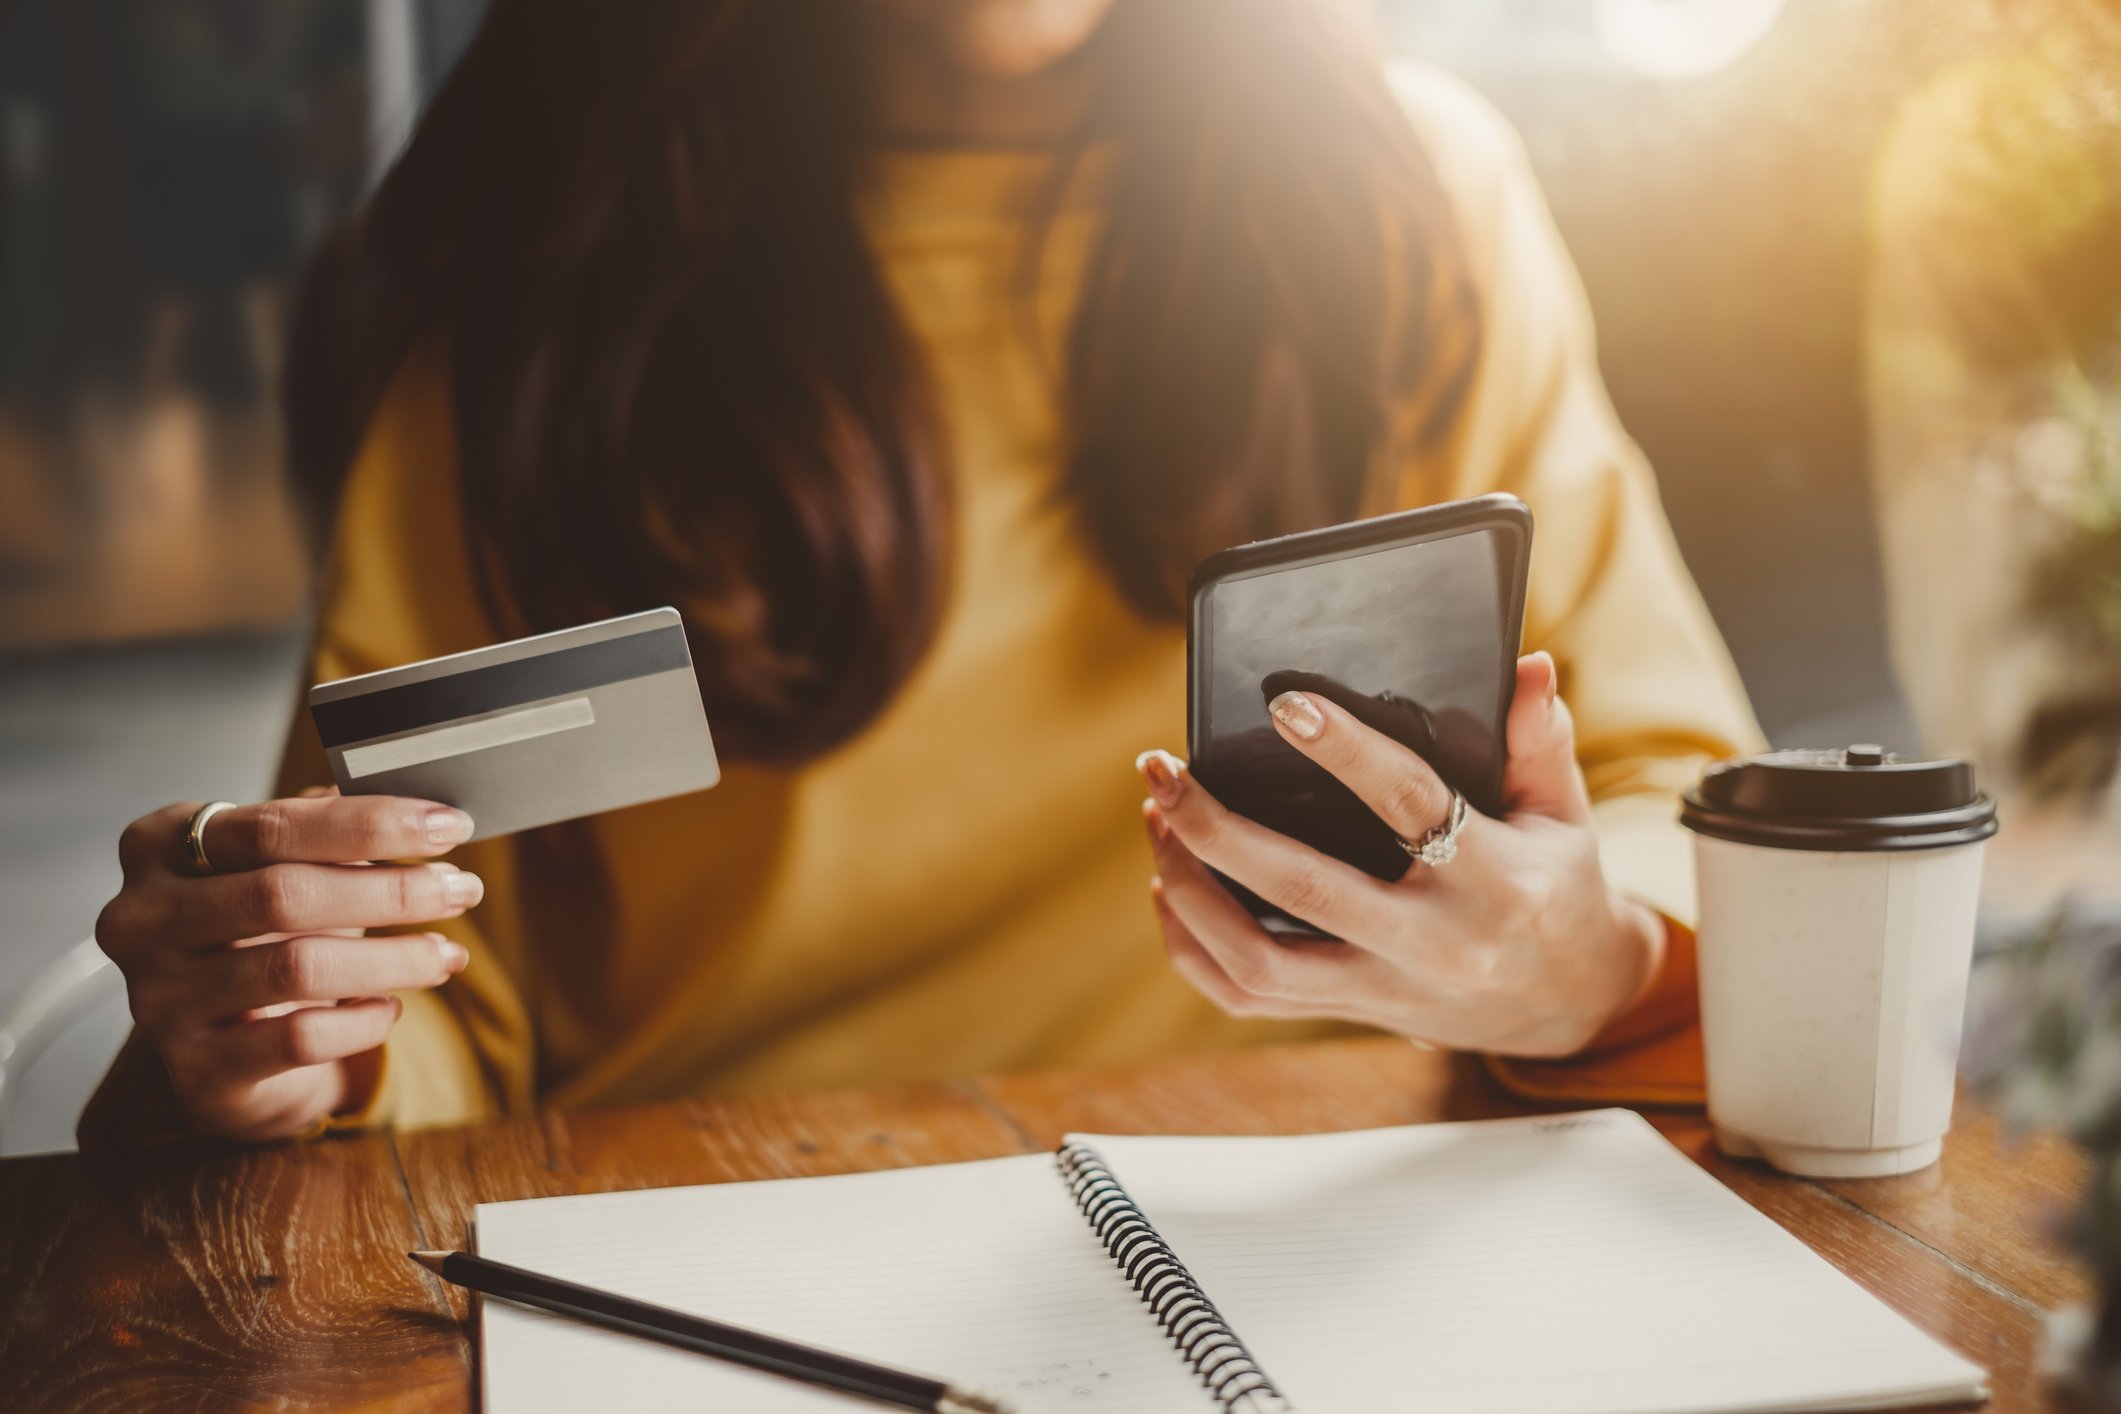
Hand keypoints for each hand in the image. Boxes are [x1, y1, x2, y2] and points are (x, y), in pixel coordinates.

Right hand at [95, 792, 480, 1140]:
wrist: (225, 1043)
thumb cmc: (263, 932)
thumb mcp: (287, 867)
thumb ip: (336, 833)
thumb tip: (426, 815)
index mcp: (161, 845)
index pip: (273, 825)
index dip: (371, 823)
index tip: (449, 826)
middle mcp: (143, 919)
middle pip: (282, 893)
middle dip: (391, 890)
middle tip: (463, 890)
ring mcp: (160, 998)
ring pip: (297, 968)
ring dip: (393, 958)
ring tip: (447, 953)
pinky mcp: (198, 1069)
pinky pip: (300, 1039)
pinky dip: (363, 1021)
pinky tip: (390, 1008)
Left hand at [1138, 653, 1663, 1056]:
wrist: (1570, 1004)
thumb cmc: (1556, 888)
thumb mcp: (1565, 814)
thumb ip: (1540, 740)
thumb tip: (1526, 665)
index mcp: (1493, 880)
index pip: (1410, 804)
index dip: (1346, 752)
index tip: (1285, 705)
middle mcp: (1432, 943)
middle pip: (1303, 889)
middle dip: (1217, 828)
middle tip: (1164, 769)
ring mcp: (1385, 988)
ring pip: (1258, 961)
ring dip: (1190, 890)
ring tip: (1160, 820)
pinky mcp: (1352, 1013)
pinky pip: (1248, 998)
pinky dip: (1193, 948)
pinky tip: (1169, 888)